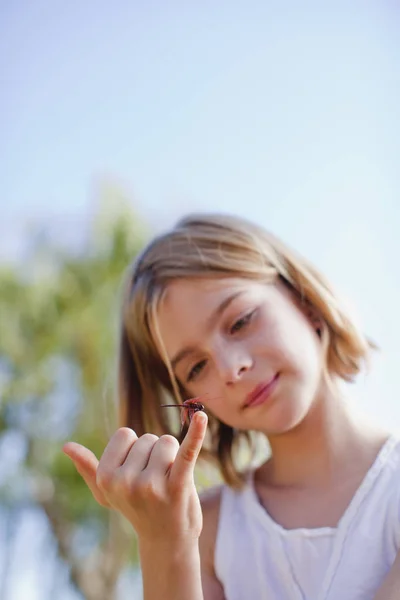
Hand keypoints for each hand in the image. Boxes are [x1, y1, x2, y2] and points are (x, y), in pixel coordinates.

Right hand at [62, 411, 207, 543]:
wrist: (167, 540)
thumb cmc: (136, 509)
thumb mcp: (107, 492)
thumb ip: (88, 468)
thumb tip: (66, 446)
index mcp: (106, 477)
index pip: (125, 434)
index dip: (134, 449)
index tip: (136, 472)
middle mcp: (125, 482)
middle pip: (148, 438)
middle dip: (155, 454)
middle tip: (156, 483)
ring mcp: (151, 485)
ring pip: (167, 442)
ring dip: (172, 458)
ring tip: (169, 483)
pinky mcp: (178, 486)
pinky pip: (187, 452)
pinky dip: (196, 433)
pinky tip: (202, 417)